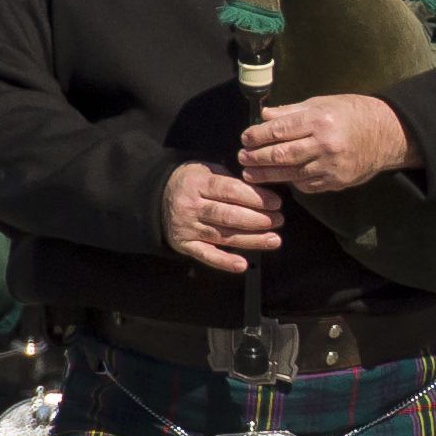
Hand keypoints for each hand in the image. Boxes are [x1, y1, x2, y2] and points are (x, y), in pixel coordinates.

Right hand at [162, 164, 284, 274]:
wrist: (157, 197)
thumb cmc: (192, 183)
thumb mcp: (206, 171)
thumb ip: (230, 181)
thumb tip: (262, 192)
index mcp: (198, 184)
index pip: (230, 191)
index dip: (256, 198)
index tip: (276, 203)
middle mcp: (191, 206)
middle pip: (228, 215)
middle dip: (258, 220)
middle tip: (279, 220)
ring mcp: (187, 227)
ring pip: (223, 236)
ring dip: (251, 240)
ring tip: (274, 240)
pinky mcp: (185, 245)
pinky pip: (207, 255)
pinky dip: (224, 262)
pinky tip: (242, 265)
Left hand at [237, 93, 413, 196]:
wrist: (387, 135)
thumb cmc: (352, 113)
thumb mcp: (322, 103)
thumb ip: (291, 111)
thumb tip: (264, 116)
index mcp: (320, 120)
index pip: (280, 130)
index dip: (258, 136)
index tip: (245, 138)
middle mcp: (325, 144)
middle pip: (281, 155)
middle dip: (257, 157)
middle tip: (242, 157)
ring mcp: (331, 166)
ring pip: (291, 174)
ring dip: (267, 175)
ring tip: (250, 173)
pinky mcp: (336, 182)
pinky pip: (306, 185)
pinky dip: (291, 181)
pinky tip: (279, 178)